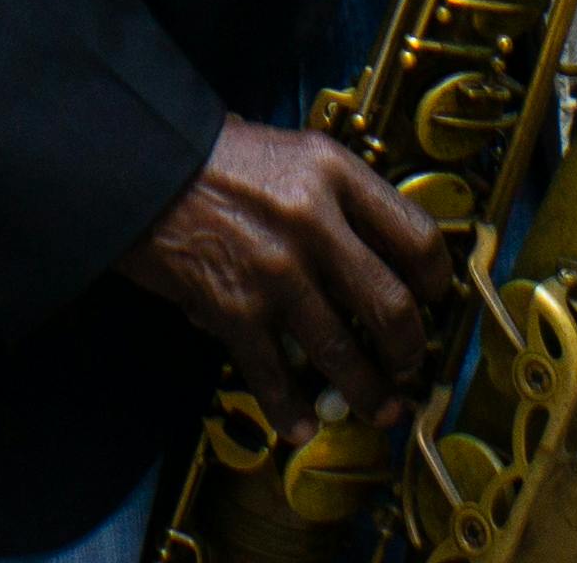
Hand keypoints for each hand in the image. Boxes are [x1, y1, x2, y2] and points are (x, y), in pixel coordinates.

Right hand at [115, 115, 451, 438]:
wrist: (139, 165)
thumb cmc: (215, 157)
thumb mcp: (292, 152)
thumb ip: (337, 195)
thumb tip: (377, 253)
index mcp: (334, 173)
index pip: (415, 236)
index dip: (436, 280)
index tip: (434, 300)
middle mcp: (314, 222)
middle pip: (391, 305)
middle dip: (409, 350)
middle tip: (409, 366)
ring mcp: (276, 271)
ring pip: (342, 352)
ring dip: (367, 392)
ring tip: (379, 409)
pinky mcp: (235, 309)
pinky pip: (275, 375)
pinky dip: (290, 409)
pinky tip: (301, 425)